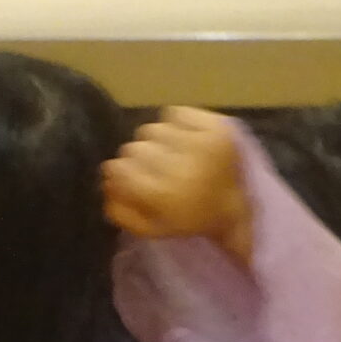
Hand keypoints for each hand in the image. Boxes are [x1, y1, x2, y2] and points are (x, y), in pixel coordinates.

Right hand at [104, 108, 251, 260]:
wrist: (236, 207)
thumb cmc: (189, 219)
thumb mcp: (150, 228)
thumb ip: (119, 211)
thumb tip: (104, 183)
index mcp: (163, 194)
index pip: (117, 168)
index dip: (120, 173)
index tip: (131, 179)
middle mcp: (180, 166)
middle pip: (133, 148)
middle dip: (139, 159)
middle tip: (155, 169)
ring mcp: (200, 142)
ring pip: (152, 130)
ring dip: (157, 142)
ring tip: (172, 155)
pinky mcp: (215, 126)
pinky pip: (175, 113)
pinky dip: (175, 124)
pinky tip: (185, 140)